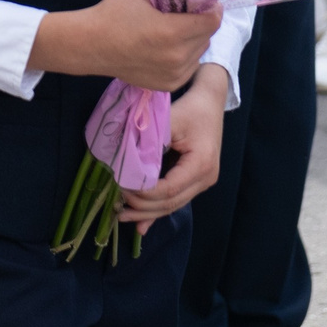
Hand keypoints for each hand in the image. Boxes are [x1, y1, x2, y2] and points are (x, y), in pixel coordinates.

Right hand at [28, 0, 221, 93]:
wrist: (91, 45)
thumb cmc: (113, 12)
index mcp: (172, 32)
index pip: (212, 21)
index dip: (213, 7)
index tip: (206, 0)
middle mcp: (177, 57)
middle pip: (207, 36)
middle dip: (202, 22)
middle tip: (189, 12)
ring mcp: (174, 74)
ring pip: (200, 52)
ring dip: (195, 39)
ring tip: (178, 29)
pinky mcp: (169, 85)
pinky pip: (189, 66)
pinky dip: (185, 55)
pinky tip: (169, 46)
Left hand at [119, 63, 229, 226]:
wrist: (210, 100)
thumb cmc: (191, 107)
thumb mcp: (170, 119)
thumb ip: (151, 141)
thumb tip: (125, 161)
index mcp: (201, 165)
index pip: (169, 189)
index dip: (144, 193)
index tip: (121, 186)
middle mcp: (206, 178)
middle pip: (171, 203)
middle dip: (142, 208)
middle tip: (116, 206)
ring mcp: (203, 182)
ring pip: (173, 205)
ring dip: (147, 213)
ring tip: (122, 216)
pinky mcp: (196, 180)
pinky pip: (175, 200)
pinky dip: (156, 211)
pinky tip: (141, 225)